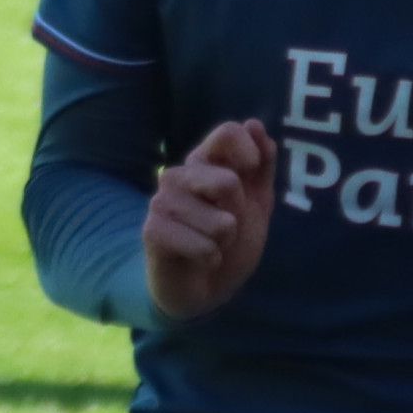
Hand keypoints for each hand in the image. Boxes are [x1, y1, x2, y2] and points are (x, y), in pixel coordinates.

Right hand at [144, 119, 275, 319]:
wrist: (202, 286)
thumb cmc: (228, 241)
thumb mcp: (256, 203)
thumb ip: (260, 167)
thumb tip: (255, 125)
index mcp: (203, 163)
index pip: (227, 132)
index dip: (250, 154)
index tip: (251, 174)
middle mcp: (178, 176)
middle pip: (228, 181)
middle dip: (241, 214)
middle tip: (227, 228)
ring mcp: (161, 202)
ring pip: (222, 222)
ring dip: (225, 242)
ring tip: (210, 244)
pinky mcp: (152, 231)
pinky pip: (204, 247)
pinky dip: (211, 258)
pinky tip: (199, 260)